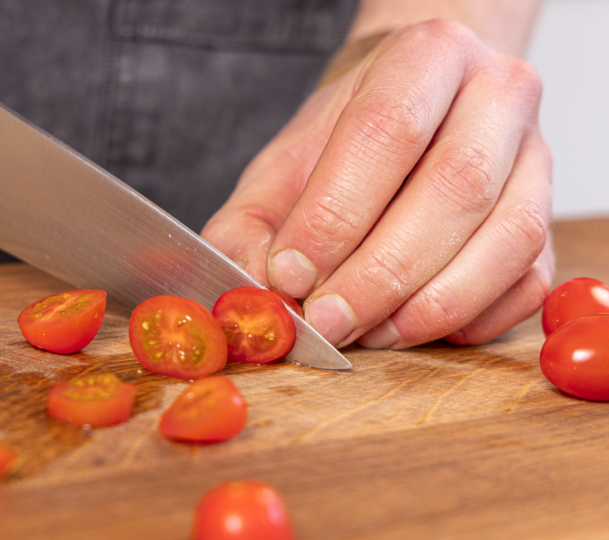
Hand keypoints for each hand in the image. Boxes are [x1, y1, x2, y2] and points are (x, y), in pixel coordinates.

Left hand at [202, 19, 552, 348]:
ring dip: (429, 304)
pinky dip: (470, 319)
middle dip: (381, 272)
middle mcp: (497, 94)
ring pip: (506, 239)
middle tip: (327, 321)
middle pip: (456, 186)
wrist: (413, 114)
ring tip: (367, 332)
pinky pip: (527, 282)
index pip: (387, 129)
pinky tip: (412, 327)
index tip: (290, 275)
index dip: (335, 214)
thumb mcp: (281, 167)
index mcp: (426, 56)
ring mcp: (535, 159)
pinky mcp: (546, 220)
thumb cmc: (344, 142)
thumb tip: (259, 294)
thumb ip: (252, 227)